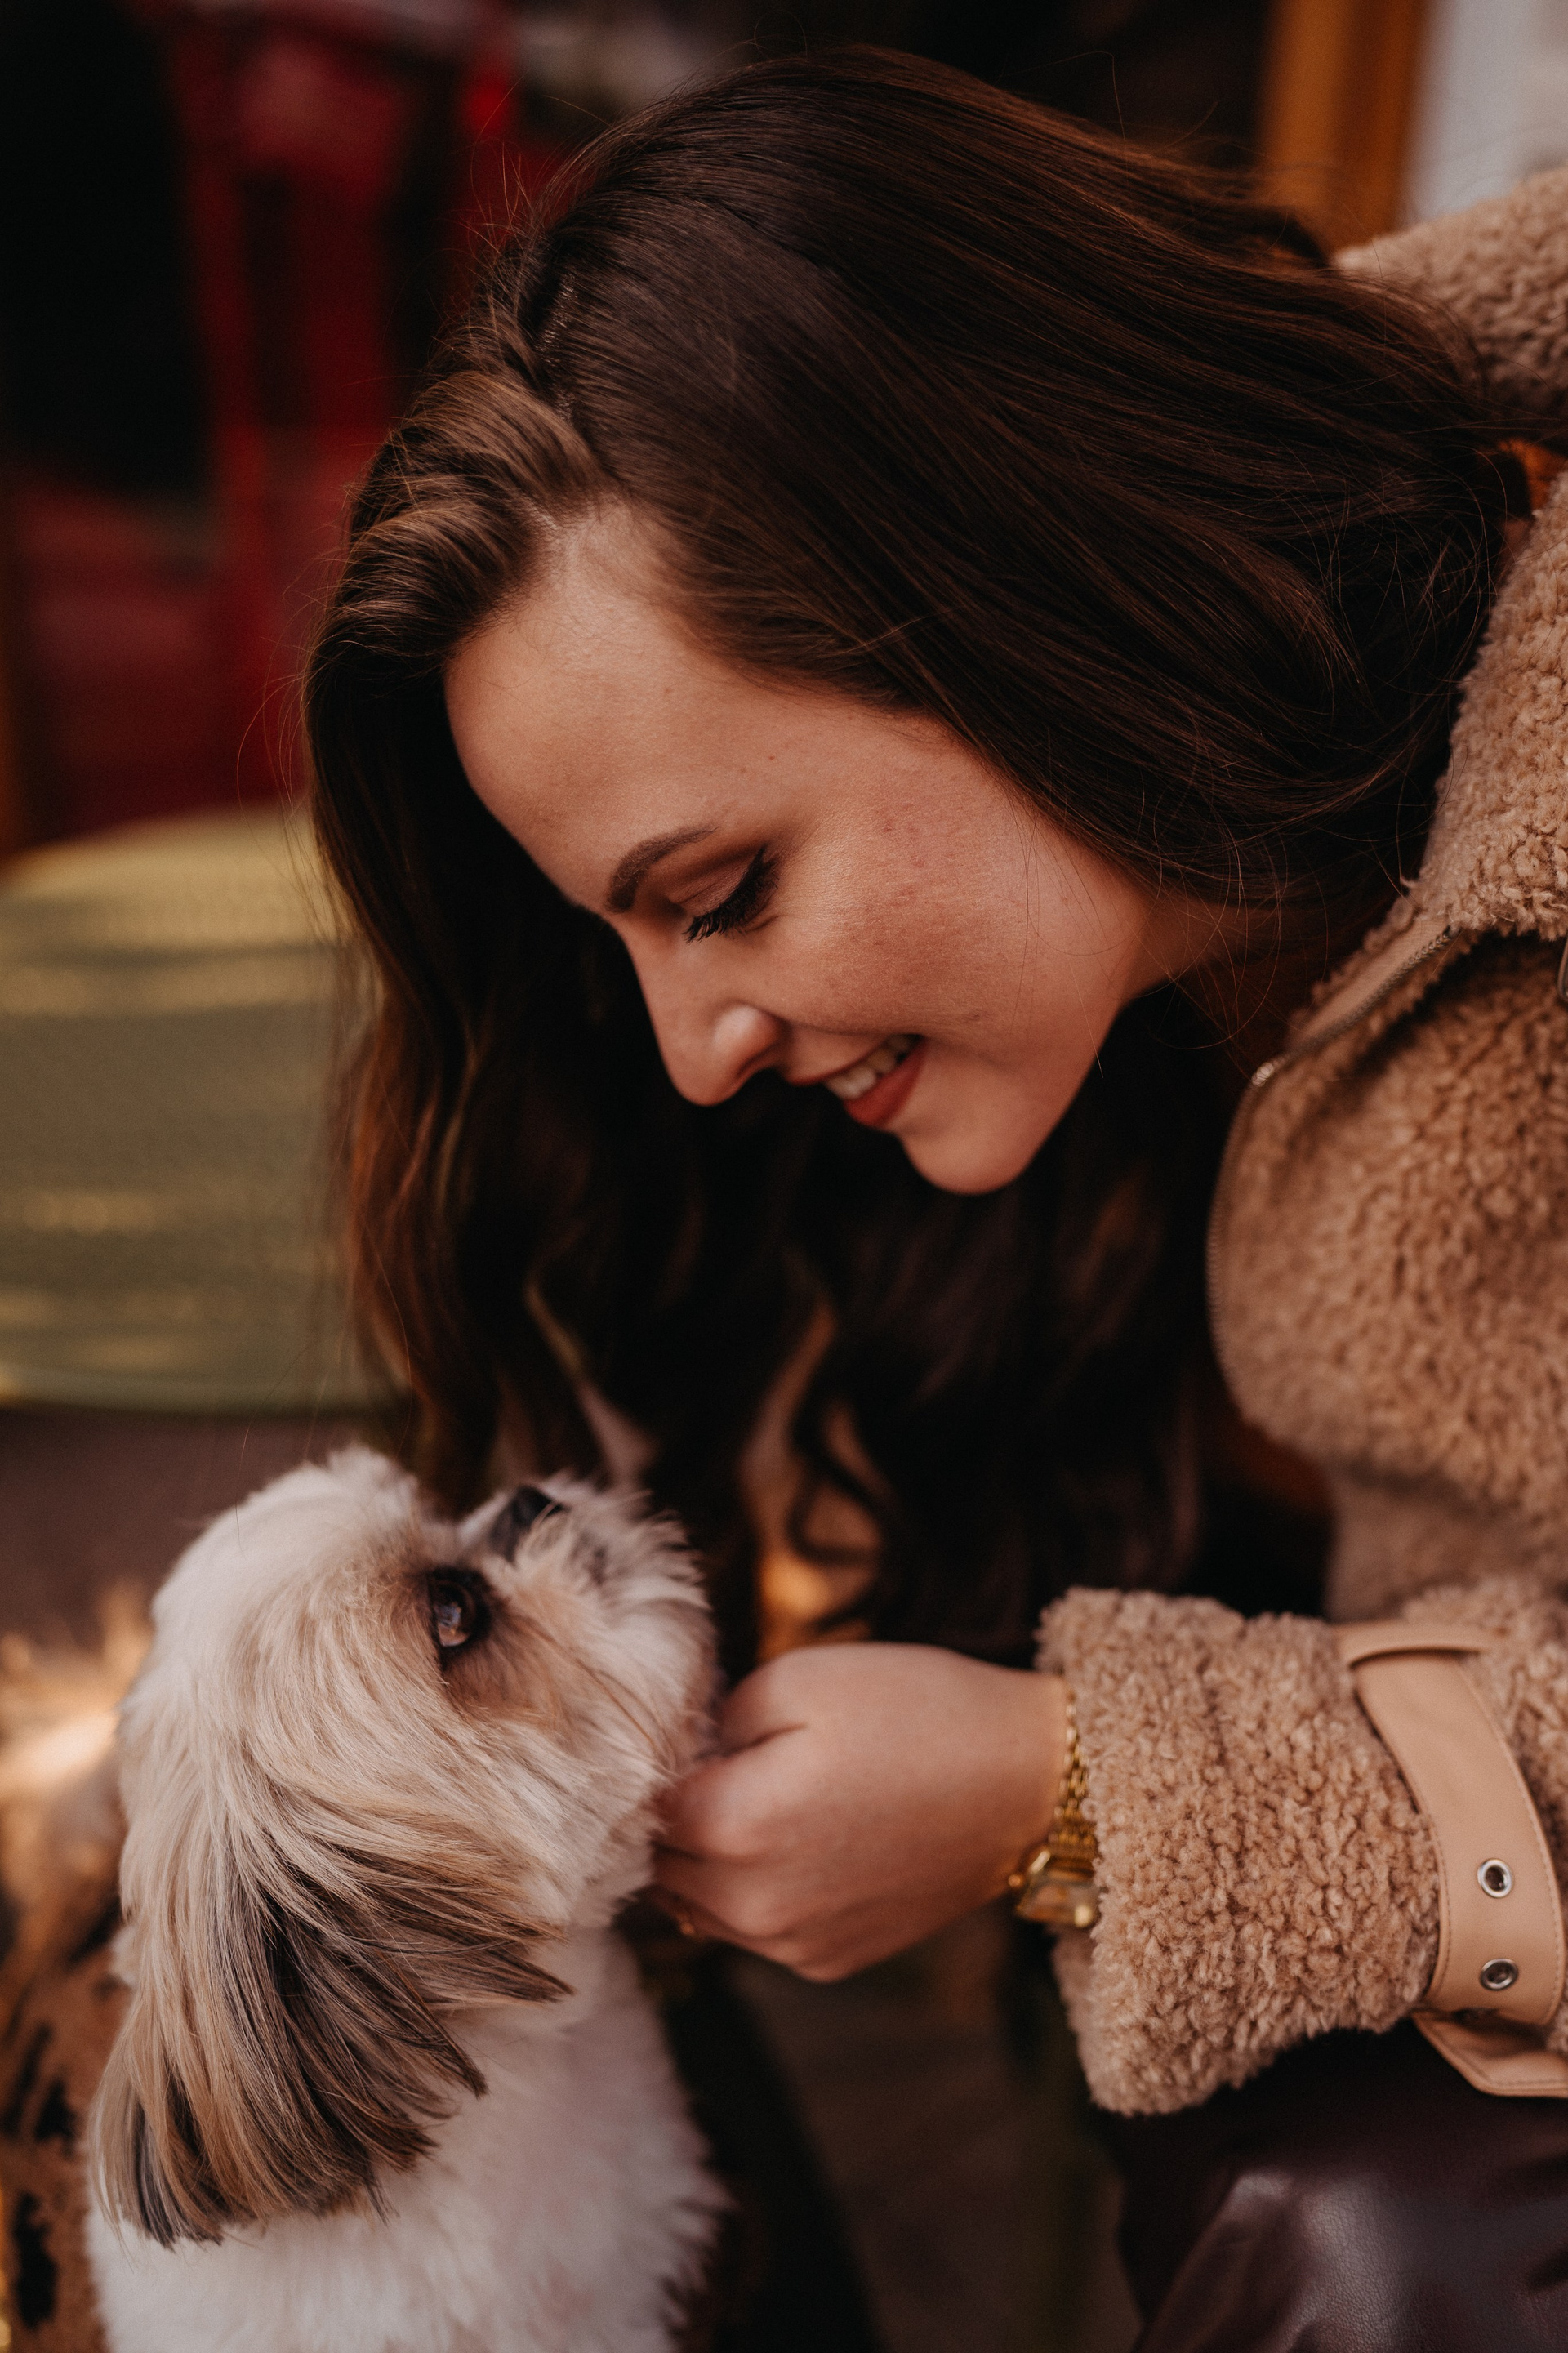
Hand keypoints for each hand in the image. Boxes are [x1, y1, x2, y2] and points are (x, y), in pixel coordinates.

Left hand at [654, 1643, 1066, 1979]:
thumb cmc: (917, 1713)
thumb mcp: (798, 1678)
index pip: (636, 1806)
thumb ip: (710, 1720)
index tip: (675, 1732)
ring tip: (760, 1797)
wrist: (1027, 1783)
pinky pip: (753, 1929)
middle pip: (658, 1865)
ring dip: (706, 1858)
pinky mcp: (828, 1963)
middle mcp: (755, 1907)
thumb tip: (673, 1755)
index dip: (648, 1762)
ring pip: (697, 1905)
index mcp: (737, 1828)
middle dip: (672, 1815)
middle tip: (717, 1759)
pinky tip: (803, 1838)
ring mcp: (793, 1946)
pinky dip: (754, 1888)